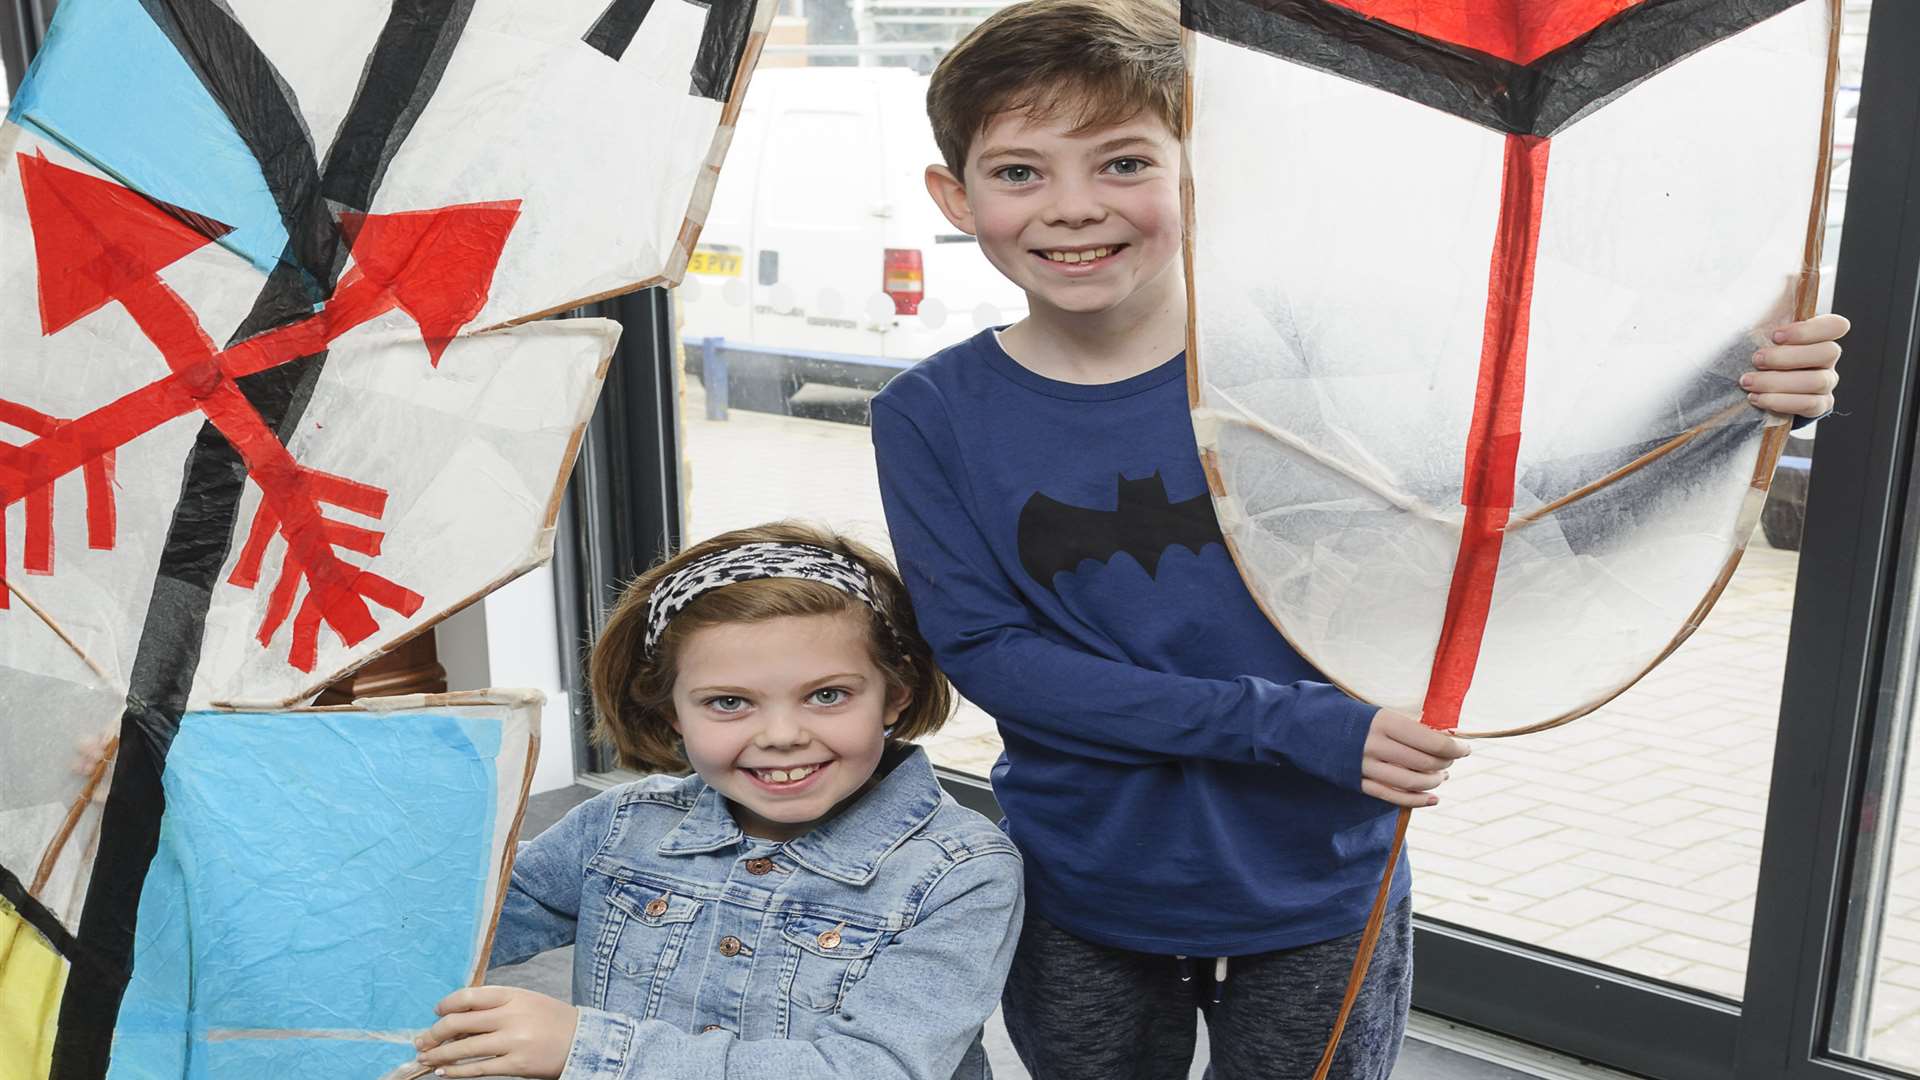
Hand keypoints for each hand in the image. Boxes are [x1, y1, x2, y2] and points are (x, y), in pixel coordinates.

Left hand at [414, 986, 578, 1078]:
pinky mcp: (516, 1065)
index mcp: (513, 995)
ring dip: (439, 1055)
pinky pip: (477, 1069)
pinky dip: (456, 1072)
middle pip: (459, 1023)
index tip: (436, 1013)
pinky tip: (444, 1072)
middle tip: (423, 1041)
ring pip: (463, 1048)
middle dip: (434, 1034)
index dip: (446, 1005)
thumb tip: (457, 1019)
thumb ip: (496, 1006)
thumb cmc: (551, 1020)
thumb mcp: (526, 1001)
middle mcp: (511, 1016)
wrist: (583, 1042)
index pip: (468, 996)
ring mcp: (513, 1041)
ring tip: (426, 1059)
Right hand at [1362, 708, 1469, 808]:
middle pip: (1424, 763)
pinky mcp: (1357, 782)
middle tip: (1450, 760)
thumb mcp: (1380, 710)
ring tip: (1442, 776)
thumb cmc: (1353, 715)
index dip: (1454, 748)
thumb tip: (1445, 739)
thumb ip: (1409, 724)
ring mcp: (1364, 767)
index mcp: (1383, 722)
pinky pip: (1392, 797)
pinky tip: (1432, 799)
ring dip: (1434, 782)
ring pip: (1411, 783)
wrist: (1311, 727)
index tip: (1464, 749)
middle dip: (1445, 763)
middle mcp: (1374, 745)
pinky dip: (1416, 801)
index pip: (1430, 742)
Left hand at [1743, 312, 1847, 417]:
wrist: (1752, 383)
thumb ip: (1771, 311)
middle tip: (1756, 360)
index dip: (1808, 330)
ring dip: (1778, 382)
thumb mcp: (1761, 329)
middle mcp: (1828, 357)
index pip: (1836, 326)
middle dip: (1787, 358)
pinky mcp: (1819, 404)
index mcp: (1820, 334)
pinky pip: (1809, 405)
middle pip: (1828, 353)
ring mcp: (1827, 382)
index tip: (1775, 336)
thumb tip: (1773, 286)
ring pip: (1817, 381)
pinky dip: (1780, 402)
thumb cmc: (1757, 350)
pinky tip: (1756, 397)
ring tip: (1748, 382)